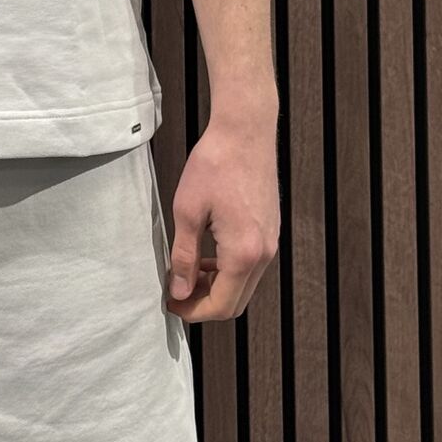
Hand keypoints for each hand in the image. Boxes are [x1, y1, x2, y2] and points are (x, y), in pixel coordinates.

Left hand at [163, 108, 280, 322]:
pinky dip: (229, 270)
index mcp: (244, 253)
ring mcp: (271, 243)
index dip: (193, 311)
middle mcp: (265, 254)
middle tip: (176, 291)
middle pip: (236, 302)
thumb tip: (180, 292)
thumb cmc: (215, 164)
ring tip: (188, 270)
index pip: (221, 305)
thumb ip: (184, 257)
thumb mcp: (187, 211)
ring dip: (217, 287)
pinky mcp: (271, 230)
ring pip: (244, 285)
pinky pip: (251, 265)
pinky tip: (207, 252)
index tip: (170, 303)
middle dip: (205, 304)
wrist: (245, 130)